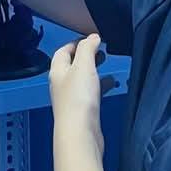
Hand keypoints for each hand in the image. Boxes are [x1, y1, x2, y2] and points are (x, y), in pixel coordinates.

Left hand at [49, 33, 110, 154]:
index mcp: (57, 71)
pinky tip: (112, 84)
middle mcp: (61, 83)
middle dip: (86, 55)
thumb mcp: (84, 66)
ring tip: (108, 63)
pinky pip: (91, 92)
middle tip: (102, 50)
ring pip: (83, 78)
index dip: (76, 42)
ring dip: (94, 69)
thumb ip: (88, 49)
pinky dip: (101, 85)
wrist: (80, 133)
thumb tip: (92, 36)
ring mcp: (71, 98)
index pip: (62, 51)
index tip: (92, 38)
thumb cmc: (79, 96)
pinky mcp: (82, 110)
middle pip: (72, 64)